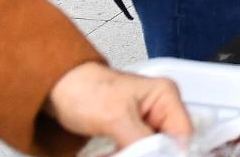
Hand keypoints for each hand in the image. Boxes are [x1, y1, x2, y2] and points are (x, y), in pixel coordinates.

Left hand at [43, 62, 191, 149]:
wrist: (56, 91)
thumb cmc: (84, 89)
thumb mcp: (116, 117)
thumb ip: (141, 140)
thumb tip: (159, 154)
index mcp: (165, 96)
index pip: (183, 133)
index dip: (171, 151)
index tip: (150, 156)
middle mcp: (160, 108)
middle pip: (166, 144)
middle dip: (147, 154)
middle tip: (123, 153)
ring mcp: (145, 121)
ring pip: (150, 151)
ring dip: (131, 156)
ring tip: (110, 153)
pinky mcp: (131, 133)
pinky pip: (135, 152)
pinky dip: (124, 156)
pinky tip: (108, 155)